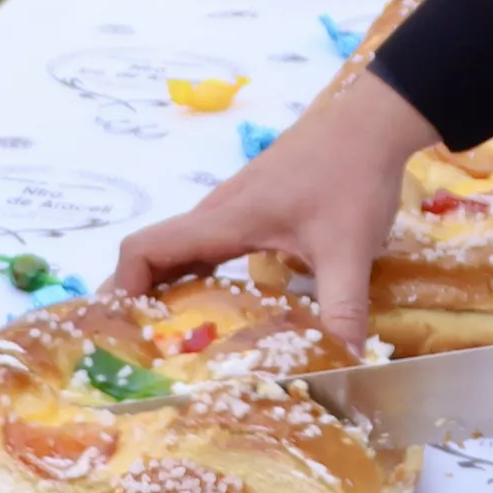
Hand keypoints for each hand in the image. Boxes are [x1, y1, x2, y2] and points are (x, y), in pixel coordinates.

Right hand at [111, 64, 438, 352]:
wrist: (372, 121)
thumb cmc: (353, 176)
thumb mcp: (350, 249)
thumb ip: (343, 309)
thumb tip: (345, 371)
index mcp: (226, 219)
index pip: (147, 248)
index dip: (122, 289)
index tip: (120, 336)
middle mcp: (219, 213)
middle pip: (154, 253)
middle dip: (136, 300)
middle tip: (137, 356)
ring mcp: (234, 208)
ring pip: (181, 250)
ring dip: (164, 290)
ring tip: (167, 344)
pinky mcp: (253, 209)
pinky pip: (207, 246)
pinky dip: (195, 277)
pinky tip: (216, 310)